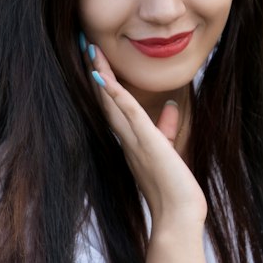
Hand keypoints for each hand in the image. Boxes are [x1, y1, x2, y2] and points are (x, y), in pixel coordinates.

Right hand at [87, 42, 207, 229]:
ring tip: (89, 46)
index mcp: (132, 143)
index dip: (104, 83)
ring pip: (111, 101)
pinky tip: (100, 73)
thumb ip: (167, 129)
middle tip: (84, 44)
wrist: (178, 218)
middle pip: (106, 100)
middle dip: (96, 71)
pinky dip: (113, 92)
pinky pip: (126, 111)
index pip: (115, 107)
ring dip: (99, 73)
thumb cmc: (177, 192)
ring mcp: (134, 141)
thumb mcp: (171, 152)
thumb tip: (172, 106)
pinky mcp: (146, 142)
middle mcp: (127, 141)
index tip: (96, 61)